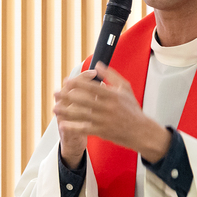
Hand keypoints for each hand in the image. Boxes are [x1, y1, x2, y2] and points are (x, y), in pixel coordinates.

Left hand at [52, 63, 171, 162]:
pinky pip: (85, 129)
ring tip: (55, 108)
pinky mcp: (103, 132)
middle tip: (56, 93)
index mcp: (113, 96)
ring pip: (82, 115)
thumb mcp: (125, 88)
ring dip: (66, 112)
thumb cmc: (132, 109)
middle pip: (84, 101)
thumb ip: (111, 75)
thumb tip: (98, 64)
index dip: (78, 84)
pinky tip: (63, 124)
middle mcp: (108, 108)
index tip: (67, 81)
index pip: (93, 87)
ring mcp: (105, 120)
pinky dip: (73, 127)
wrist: (141, 131)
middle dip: (68, 97)